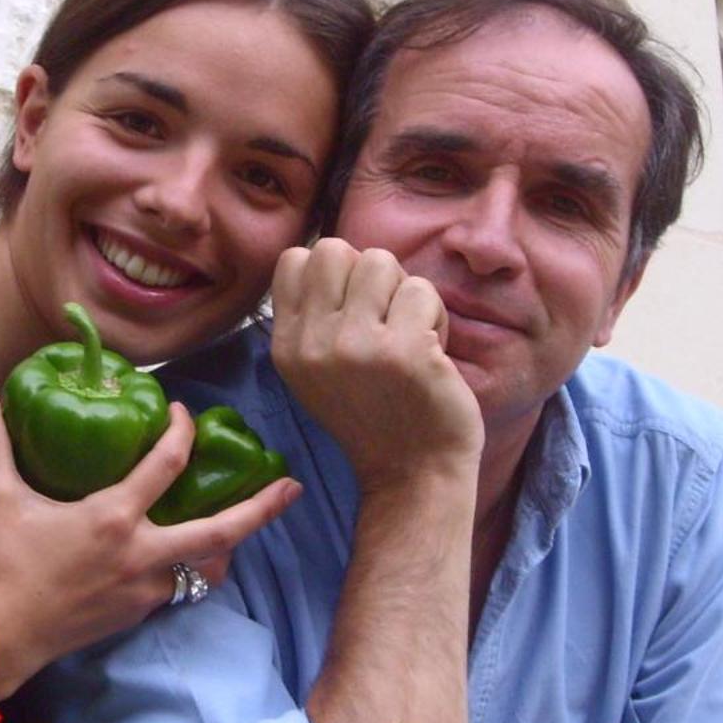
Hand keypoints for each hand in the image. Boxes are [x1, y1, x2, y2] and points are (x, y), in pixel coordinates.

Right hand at [0, 387, 299, 682]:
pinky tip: (174, 555)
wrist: (5, 636)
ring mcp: (146, 589)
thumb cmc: (4, 564)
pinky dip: (182, 568)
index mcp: (114, 517)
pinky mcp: (140, 613)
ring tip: (235, 523)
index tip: (185, 415)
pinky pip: (175, 585)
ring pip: (201, 563)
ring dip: (219, 543)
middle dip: (262, 508)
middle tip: (293, 488)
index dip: (183, 431)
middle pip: (221, 530)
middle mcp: (142, 553)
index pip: (168, 463)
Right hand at [269, 241, 481, 491]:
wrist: (414, 474)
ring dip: (405, 292)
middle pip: (336, 248)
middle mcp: (313, 345)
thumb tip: (337, 253)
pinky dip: (435, 315)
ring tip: (409, 334)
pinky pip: (421, 290)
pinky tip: (431, 352)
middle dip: (369, 273)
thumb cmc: (377, 413)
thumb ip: (317, 315)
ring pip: (381, 261)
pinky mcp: (404, 351)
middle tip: (384, 317)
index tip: (354, 308)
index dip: (333, 271)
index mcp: (287, 347)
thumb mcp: (321, 370)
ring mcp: (357, 347)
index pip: (295, 259)